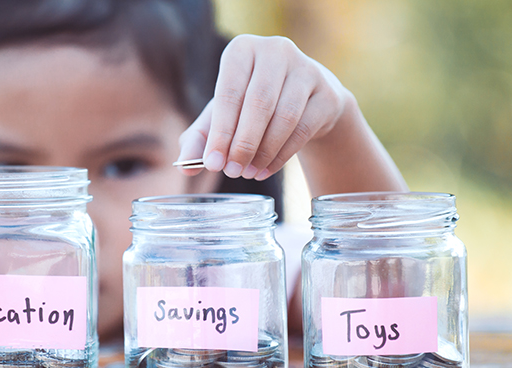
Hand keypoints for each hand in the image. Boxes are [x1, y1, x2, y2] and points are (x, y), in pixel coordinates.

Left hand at [178, 35, 350, 180]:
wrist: (305, 101)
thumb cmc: (252, 105)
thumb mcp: (223, 116)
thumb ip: (200, 138)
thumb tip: (184, 165)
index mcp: (242, 50)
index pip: (229, 92)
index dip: (220, 131)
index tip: (212, 163)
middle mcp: (276, 51)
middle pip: (258, 104)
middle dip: (242, 143)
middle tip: (231, 171)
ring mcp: (306, 70)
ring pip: (284, 118)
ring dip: (263, 151)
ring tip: (248, 173)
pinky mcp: (327, 94)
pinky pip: (303, 129)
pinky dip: (281, 155)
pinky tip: (266, 169)